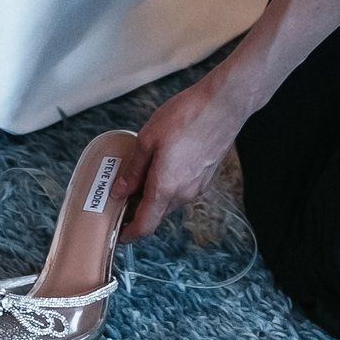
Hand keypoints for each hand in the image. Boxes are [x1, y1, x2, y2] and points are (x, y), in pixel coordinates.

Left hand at [118, 66, 246, 240]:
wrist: (223, 105)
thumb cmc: (186, 117)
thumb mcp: (147, 139)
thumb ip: (133, 170)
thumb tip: (119, 192)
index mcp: (166, 188)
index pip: (145, 226)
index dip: (129, 234)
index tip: (116, 234)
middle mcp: (184, 194)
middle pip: (156, 214)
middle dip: (137, 211)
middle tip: (119, 196)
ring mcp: (197, 187)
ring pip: (168, 202)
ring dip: (151, 197)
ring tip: (136, 176)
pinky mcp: (205, 177)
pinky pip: (180, 190)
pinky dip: (166, 187)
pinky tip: (158, 166)